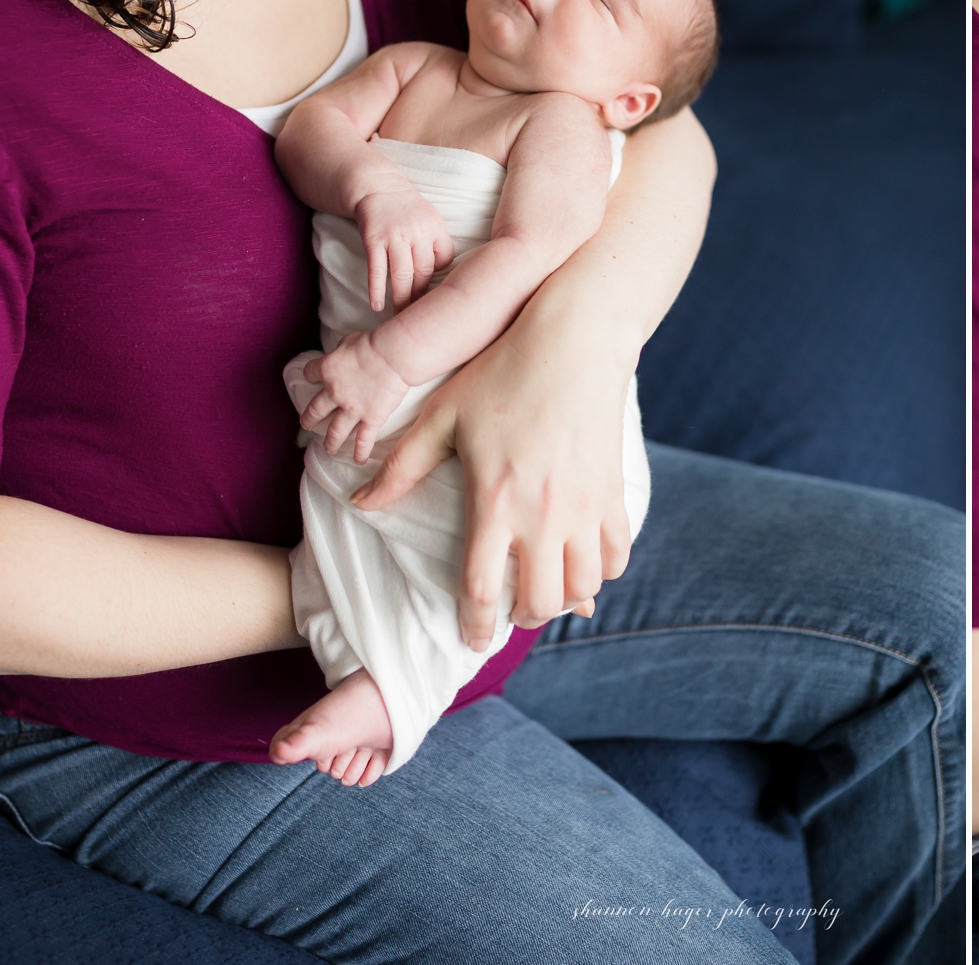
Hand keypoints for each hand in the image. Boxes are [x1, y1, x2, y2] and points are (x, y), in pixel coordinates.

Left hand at [300, 333, 411, 465]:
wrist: (393, 356)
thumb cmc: (373, 344)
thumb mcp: (349, 340)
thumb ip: (341, 351)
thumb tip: (342, 354)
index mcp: (327, 371)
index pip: (310, 374)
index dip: (310, 375)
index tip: (312, 378)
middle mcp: (334, 393)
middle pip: (315, 410)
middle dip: (309, 419)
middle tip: (307, 424)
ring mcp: (352, 409)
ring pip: (335, 431)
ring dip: (330, 441)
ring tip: (328, 448)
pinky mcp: (371, 419)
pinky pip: (363, 440)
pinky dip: (360, 451)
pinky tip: (358, 460)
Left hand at [351, 329, 630, 650]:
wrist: (576, 339)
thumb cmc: (503, 371)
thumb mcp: (444, 414)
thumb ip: (403, 465)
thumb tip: (361, 502)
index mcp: (495, 500)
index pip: (482, 588)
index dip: (474, 624)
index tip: (471, 639)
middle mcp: (544, 514)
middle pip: (539, 601)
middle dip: (522, 618)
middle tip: (510, 611)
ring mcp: (585, 506)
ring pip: (583, 586)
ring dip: (564, 599)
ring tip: (547, 589)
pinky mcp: (613, 493)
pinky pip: (617, 556)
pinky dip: (602, 570)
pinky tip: (583, 561)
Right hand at [353, 188, 454, 311]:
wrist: (377, 186)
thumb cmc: (407, 208)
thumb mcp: (429, 218)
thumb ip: (436, 242)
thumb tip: (441, 273)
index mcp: (435, 227)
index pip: (445, 259)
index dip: (440, 276)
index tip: (436, 292)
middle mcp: (417, 232)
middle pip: (424, 271)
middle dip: (422, 296)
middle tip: (419, 316)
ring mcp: (394, 236)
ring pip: (402, 275)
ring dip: (402, 299)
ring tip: (400, 317)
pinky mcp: (373, 240)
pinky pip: (377, 269)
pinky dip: (377, 289)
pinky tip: (377, 306)